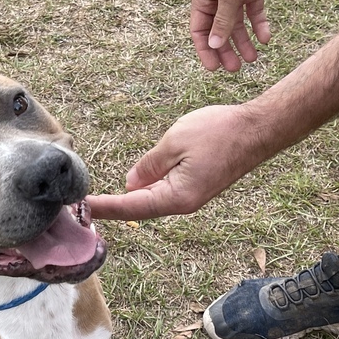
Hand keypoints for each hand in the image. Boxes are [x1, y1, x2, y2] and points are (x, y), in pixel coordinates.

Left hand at [87, 105, 266, 220]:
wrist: (259, 129)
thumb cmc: (221, 131)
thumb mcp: (175, 141)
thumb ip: (150, 164)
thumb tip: (131, 182)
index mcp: (177, 197)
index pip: (131, 207)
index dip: (104, 207)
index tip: (80, 209)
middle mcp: (183, 204)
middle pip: (138, 209)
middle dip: (110, 208)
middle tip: (79, 207)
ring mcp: (190, 197)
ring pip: (150, 201)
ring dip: (125, 201)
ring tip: (96, 201)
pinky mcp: (195, 187)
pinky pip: (163, 192)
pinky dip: (144, 191)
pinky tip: (129, 186)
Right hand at [192, 0, 288, 71]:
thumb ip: (223, 21)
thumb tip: (213, 46)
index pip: (200, 31)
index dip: (206, 50)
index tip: (214, 69)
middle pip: (219, 31)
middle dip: (227, 50)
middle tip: (236, 68)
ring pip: (238, 25)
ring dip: (244, 42)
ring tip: (253, 59)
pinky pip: (254, 13)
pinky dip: (259, 26)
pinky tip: (266, 38)